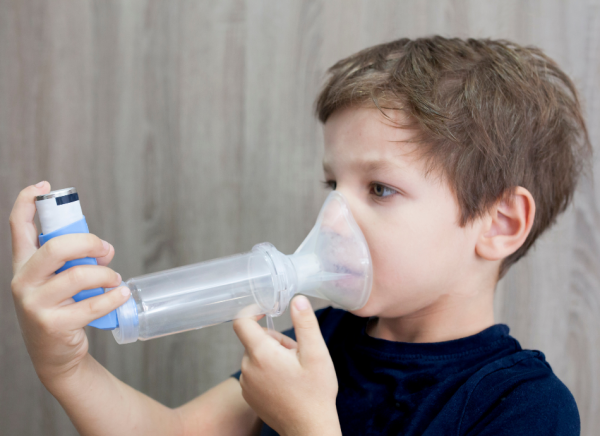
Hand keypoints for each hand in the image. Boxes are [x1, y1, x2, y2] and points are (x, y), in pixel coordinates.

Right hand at [9, 182, 130, 384]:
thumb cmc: (62, 309)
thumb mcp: (58, 281)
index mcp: (24, 265)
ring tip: (115, 280)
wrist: (55, 356)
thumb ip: (72, 260)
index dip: (27, 201)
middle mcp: (22, 281)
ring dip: (106, 274)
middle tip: (106, 250)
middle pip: (56, 246)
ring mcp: (35, 304)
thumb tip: (103, 248)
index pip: (18, 226)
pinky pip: (92, 304)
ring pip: (78, 275)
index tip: (44, 186)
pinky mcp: (52, 324)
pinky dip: (113, 297)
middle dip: (89, 242)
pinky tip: (121, 294)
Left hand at [232, 296, 341, 435]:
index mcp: (261, 354)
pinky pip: (255, 372)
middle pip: (255, 339)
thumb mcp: (316, 353)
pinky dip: (268, 371)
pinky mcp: (249, 395)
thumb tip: (297, 300)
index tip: (268, 309)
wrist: (309, 429)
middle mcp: (247, 368)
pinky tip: (287, 383)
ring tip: (294, 371)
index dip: (253, 310)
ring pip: (256, 356)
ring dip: (273, 356)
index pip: (241, 322)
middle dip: (276, 340)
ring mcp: (246, 384)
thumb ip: (305, 323)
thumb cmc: (314, 393)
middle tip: (297, 354)